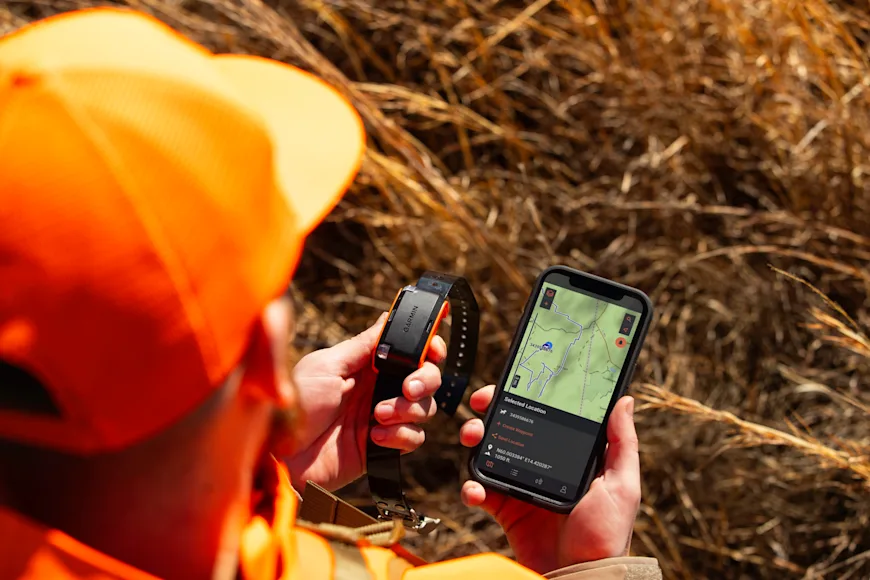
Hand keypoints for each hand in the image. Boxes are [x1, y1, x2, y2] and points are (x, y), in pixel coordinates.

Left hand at [282, 313, 445, 491]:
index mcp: (367, 364)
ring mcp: (383, 418)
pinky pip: (413, 439)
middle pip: (427, 377)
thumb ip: (363, 346)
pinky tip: (374, 437)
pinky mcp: (383, 447)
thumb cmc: (294, 404)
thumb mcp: (327, 367)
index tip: (433, 348)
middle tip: (409, 387)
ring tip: (378, 415)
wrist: (279, 455)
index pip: (410, 350)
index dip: (429, 346)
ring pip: (425, 408)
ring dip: (409, 409)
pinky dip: (400, 436)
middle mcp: (380, 388)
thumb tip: (387, 318)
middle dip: (426, 379)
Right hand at [460, 386, 640, 573]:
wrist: (579, 576)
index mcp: (569, 455)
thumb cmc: (608, 535)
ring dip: (476, 440)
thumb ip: (622, 444)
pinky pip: (481, 490)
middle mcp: (542, 464)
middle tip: (482, 403)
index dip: (527, 395)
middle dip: (492, 410)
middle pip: (512, 426)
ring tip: (472, 437)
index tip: (513, 381)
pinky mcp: (505, 508)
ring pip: (490, 451)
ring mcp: (521, 484)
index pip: (545, 415)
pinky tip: (474, 488)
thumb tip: (624, 400)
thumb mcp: (622, 485)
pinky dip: (471, 486)